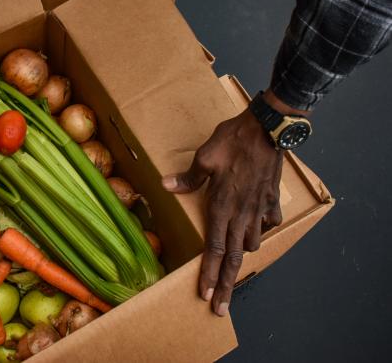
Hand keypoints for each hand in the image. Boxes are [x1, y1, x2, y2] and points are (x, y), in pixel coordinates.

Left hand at [162, 90, 302, 315]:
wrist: (268, 128)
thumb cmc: (233, 141)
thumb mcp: (205, 157)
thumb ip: (189, 178)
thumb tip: (167, 186)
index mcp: (222, 206)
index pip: (213, 249)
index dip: (209, 274)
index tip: (205, 295)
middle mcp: (241, 214)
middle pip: (233, 258)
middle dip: (226, 285)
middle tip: (221, 308)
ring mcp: (259, 208)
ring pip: (251, 243)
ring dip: (243, 258)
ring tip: (235, 270)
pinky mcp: (271, 199)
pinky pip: (268, 222)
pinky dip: (263, 231)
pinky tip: (258, 233)